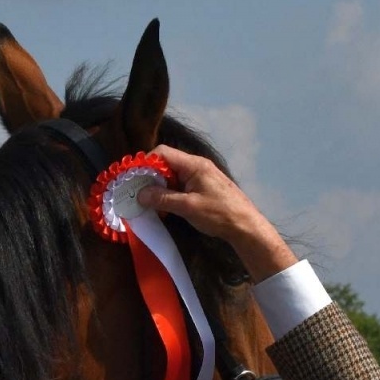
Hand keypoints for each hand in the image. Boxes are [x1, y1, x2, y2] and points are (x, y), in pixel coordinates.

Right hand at [136, 145, 295, 280]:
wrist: (246, 226)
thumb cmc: (219, 214)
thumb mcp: (188, 207)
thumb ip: (163, 198)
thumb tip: (140, 194)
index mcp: (194, 165)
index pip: (163, 153)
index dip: (145, 162)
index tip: (133, 177)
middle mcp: (196, 166)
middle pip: (166, 163)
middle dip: (150, 176)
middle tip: (136, 191)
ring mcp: (200, 177)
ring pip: (172, 175)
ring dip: (159, 186)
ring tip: (146, 201)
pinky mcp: (203, 188)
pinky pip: (180, 185)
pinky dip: (169, 193)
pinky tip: (163, 206)